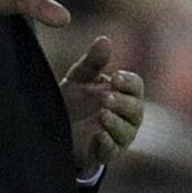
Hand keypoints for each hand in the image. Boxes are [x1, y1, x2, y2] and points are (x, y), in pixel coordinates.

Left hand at [60, 36, 144, 172]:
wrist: (55, 128)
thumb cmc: (75, 99)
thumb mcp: (80, 77)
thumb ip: (93, 61)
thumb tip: (104, 39)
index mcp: (124, 93)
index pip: (136, 86)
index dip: (128, 82)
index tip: (116, 78)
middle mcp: (127, 115)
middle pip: (136, 109)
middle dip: (122, 103)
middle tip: (106, 98)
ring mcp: (118, 136)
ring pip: (126, 131)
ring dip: (115, 123)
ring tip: (102, 115)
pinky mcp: (105, 154)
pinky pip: (112, 150)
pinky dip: (107, 143)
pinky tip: (98, 134)